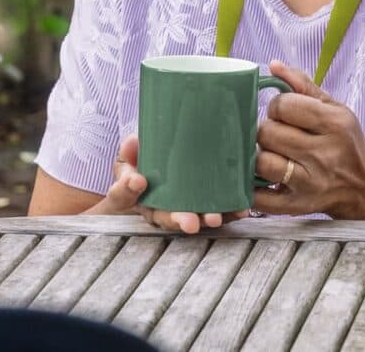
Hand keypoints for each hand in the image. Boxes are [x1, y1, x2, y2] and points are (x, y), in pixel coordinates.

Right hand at [87, 135, 248, 233]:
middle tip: (189, 222)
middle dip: (178, 219)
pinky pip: (215, 214)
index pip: (123, 193)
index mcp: (131, 192)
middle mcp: (154, 207)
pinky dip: (228, 213)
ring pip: (190, 219)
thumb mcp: (131, 152)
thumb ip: (130, 148)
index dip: (128, 189)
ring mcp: (178, 210)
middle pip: (163, 217)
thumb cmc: (143, 160)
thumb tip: (132, 143)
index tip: (138, 180)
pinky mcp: (201, 208)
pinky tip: (240, 209)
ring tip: (215, 218)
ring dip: (204, 219)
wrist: (162, 166)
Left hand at [253, 61, 364, 217]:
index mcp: (335, 124)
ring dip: (260, 155)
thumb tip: (273, 65)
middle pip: (268, 133)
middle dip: (266, 130)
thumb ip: (302, 85)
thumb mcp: (334, 108)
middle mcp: (324, 155)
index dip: (276, 106)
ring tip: (270, 153)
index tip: (282, 113)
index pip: (284, 105)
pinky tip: (257, 178)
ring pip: (262, 163)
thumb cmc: (345, 141)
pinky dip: (251, 188)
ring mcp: (311, 183)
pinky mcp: (298, 206)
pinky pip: (261, 198)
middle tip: (275, 134)